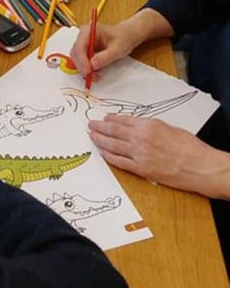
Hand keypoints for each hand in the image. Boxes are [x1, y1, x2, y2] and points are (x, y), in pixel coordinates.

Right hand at [70, 21, 139, 76]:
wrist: (126, 36)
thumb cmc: (123, 38)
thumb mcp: (118, 48)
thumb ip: (105, 57)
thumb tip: (93, 65)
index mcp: (88, 31)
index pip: (79, 46)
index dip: (82, 60)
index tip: (88, 71)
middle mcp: (83, 37)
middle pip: (76, 54)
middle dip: (82, 66)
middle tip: (93, 77)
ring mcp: (83, 44)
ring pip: (77, 59)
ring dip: (85, 69)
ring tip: (96, 76)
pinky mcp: (85, 51)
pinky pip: (82, 62)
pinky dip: (87, 69)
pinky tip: (95, 73)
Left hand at [87, 114, 229, 196]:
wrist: (197, 165)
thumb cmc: (187, 145)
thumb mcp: (167, 127)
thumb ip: (148, 126)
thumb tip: (134, 125)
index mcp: (147, 125)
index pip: (122, 120)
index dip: (110, 119)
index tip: (103, 118)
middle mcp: (139, 138)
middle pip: (113, 131)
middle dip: (100, 127)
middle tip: (90, 125)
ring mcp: (138, 155)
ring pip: (113, 146)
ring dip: (100, 140)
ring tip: (92, 136)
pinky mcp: (140, 169)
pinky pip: (119, 162)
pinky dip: (109, 157)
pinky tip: (102, 153)